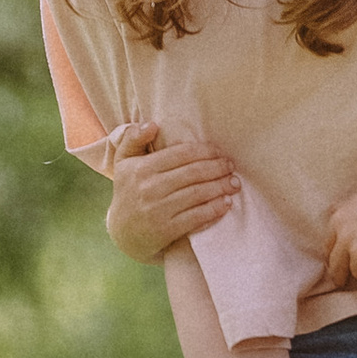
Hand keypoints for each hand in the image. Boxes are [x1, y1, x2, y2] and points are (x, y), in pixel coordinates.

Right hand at [106, 123, 239, 262]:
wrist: (122, 232)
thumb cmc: (128, 191)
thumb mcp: (123, 162)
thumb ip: (133, 139)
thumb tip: (152, 125)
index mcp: (142, 168)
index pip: (182, 154)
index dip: (205, 151)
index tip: (219, 152)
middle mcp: (150, 188)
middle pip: (194, 173)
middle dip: (218, 168)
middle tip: (231, 167)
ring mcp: (158, 210)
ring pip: (198, 194)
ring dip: (221, 187)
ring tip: (234, 184)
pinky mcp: (167, 230)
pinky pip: (196, 217)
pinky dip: (214, 209)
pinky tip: (226, 204)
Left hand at [318, 175, 356, 299]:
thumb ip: (353, 208)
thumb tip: (337, 210)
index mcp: (341, 218)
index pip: (329, 243)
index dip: (334, 254)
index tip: (338, 262)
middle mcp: (345, 237)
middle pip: (336, 263)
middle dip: (339, 274)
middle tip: (341, 281)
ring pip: (355, 273)